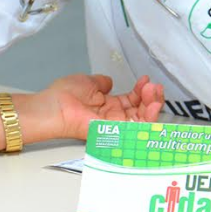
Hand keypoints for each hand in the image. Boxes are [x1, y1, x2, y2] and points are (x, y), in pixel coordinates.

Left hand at [37, 74, 163, 139]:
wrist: (54, 106)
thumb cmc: (64, 96)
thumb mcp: (88, 82)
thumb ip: (102, 82)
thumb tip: (109, 81)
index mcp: (106, 105)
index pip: (131, 100)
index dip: (141, 90)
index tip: (146, 79)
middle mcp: (112, 117)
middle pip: (140, 111)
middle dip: (152, 98)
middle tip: (155, 87)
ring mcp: (114, 125)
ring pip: (142, 120)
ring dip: (153, 106)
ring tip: (156, 93)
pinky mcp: (115, 132)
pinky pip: (136, 128)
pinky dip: (147, 116)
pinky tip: (152, 104)